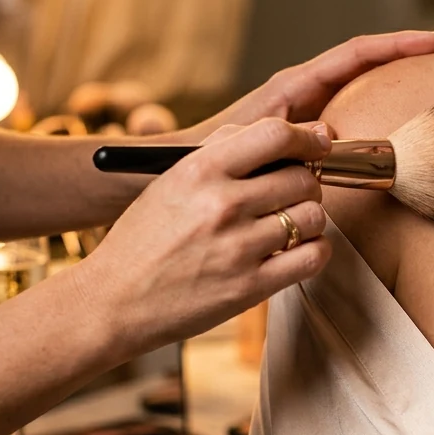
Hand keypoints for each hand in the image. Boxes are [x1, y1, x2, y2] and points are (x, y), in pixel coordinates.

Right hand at [76, 119, 333, 357]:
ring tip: (289, 224)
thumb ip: (222, 152)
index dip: (308, 137)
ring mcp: (238, 248)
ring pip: (312, 216)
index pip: (276, 135)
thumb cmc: (144, 238)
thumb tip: (284, 133)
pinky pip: (313, 257)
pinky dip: (314, 250)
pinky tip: (296, 250)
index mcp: (199, 170)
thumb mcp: (171, 181)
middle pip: (302, 178)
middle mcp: (221, 205)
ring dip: (309, 218)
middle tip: (293, 193)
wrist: (114, 301)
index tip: (320, 142)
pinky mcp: (250, 287)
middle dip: (307, 182)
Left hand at [190, 29, 433, 136]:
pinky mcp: (313, 137)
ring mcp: (314, 112)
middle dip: (418, 50)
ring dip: (409, 77)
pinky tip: (412, 124)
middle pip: (374, 61)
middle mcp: (309, 92)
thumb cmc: (209, 153)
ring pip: (371, 86)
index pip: (359, 53)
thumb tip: (326, 137)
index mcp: (297, 84)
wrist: (183, 166)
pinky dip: (388, 111)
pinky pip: (360, 118)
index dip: (401, 44)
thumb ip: (284, 135)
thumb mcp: (250, 140)